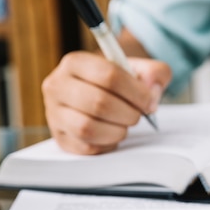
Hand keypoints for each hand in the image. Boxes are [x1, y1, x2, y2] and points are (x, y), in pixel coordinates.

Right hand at [42, 51, 171, 153]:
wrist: (97, 94)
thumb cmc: (118, 83)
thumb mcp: (139, 69)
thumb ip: (155, 72)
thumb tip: (152, 91)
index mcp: (76, 62)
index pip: (109, 76)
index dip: (136, 93)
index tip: (149, 101)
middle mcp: (58, 85)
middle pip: (99, 103)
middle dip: (129, 113)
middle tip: (137, 115)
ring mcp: (54, 113)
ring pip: (89, 128)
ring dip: (117, 131)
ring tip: (124, 124)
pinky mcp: (61, 138)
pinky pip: (87, 147)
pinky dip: (107, 144)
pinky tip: (112, 134)